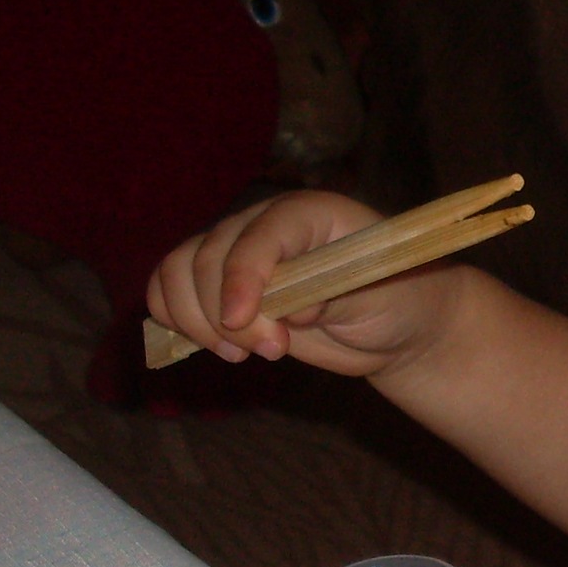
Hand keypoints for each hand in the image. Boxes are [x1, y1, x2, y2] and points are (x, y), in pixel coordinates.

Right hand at [145, 191, 458, 377]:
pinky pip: (170, 293)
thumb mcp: (380, 294)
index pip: (258, 233)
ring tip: (242, 353)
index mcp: (308, 213)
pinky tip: (217, 346)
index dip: (241, 276)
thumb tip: (287, 311)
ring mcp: (237, 254)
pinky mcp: (221, 288)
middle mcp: (263, 225)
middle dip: (224, 313)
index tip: (241, 323)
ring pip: (176, 272)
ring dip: (196, 321)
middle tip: (272, 350)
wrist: (394, 323)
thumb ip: (331, 295)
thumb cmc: (397, 298)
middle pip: (207, 257)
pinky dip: (178, 321)